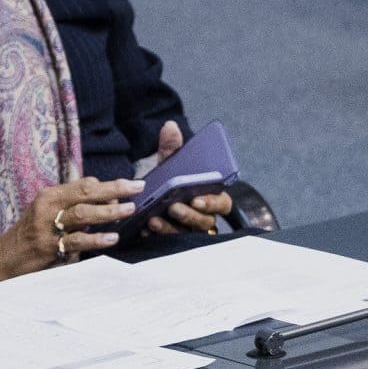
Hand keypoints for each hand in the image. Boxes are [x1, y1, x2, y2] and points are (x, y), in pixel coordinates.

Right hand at [0, 177, 140, 279]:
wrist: (2, 258)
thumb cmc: (32, 235)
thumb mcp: (50, 215)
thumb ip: (76, 207)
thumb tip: (109, 201)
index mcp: (50, 196)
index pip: (83, 185)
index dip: (109, 184)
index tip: (131, 184)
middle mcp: (48, 207)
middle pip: (86, 193)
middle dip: (114, 189)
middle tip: (137, 187)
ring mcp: (48, 227)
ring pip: (83, 214)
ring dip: (108, 211)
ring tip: (130, 209)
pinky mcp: (49, 247)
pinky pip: (76, 241)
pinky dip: (96, 239)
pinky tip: (112, 238)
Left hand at [143, 121, 230, 236]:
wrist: (153, 198)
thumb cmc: (172, 181)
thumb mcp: (171, 165)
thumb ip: (172, 148)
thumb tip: (170, 126)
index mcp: (211, 197)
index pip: (222, 203)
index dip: (212, 203)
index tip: (197, 199)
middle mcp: (204, 216)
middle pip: (204, 221)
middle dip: (189, 215)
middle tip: (173, 207)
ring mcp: (190, 231)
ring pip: (186, 234)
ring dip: (170, 227)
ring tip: (154, 219)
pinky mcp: (174, 241)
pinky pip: (169, 242)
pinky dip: (157, 235)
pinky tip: (145, 229)